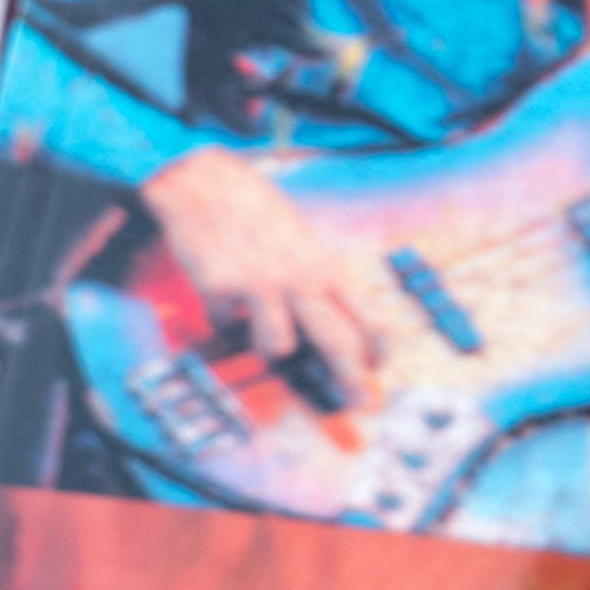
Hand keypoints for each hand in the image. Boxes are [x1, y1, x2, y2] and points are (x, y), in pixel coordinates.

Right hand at [141, 147, 417, 412]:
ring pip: (278, 346)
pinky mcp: (223, 287)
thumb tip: (332, 325)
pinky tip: (219, 294)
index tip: (379, 371)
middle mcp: (302, 280)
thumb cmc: (261, 220)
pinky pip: (225, 326)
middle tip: (362, 403)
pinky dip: (221, 319)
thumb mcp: (303, 248)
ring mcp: (263, 285)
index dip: (378, 350)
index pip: (367, 317)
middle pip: (338, 340)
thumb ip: (317, 286)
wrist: (210, 187)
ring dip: (266, 346)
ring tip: (255, 326)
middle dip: (353, 378)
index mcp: (327, 270)